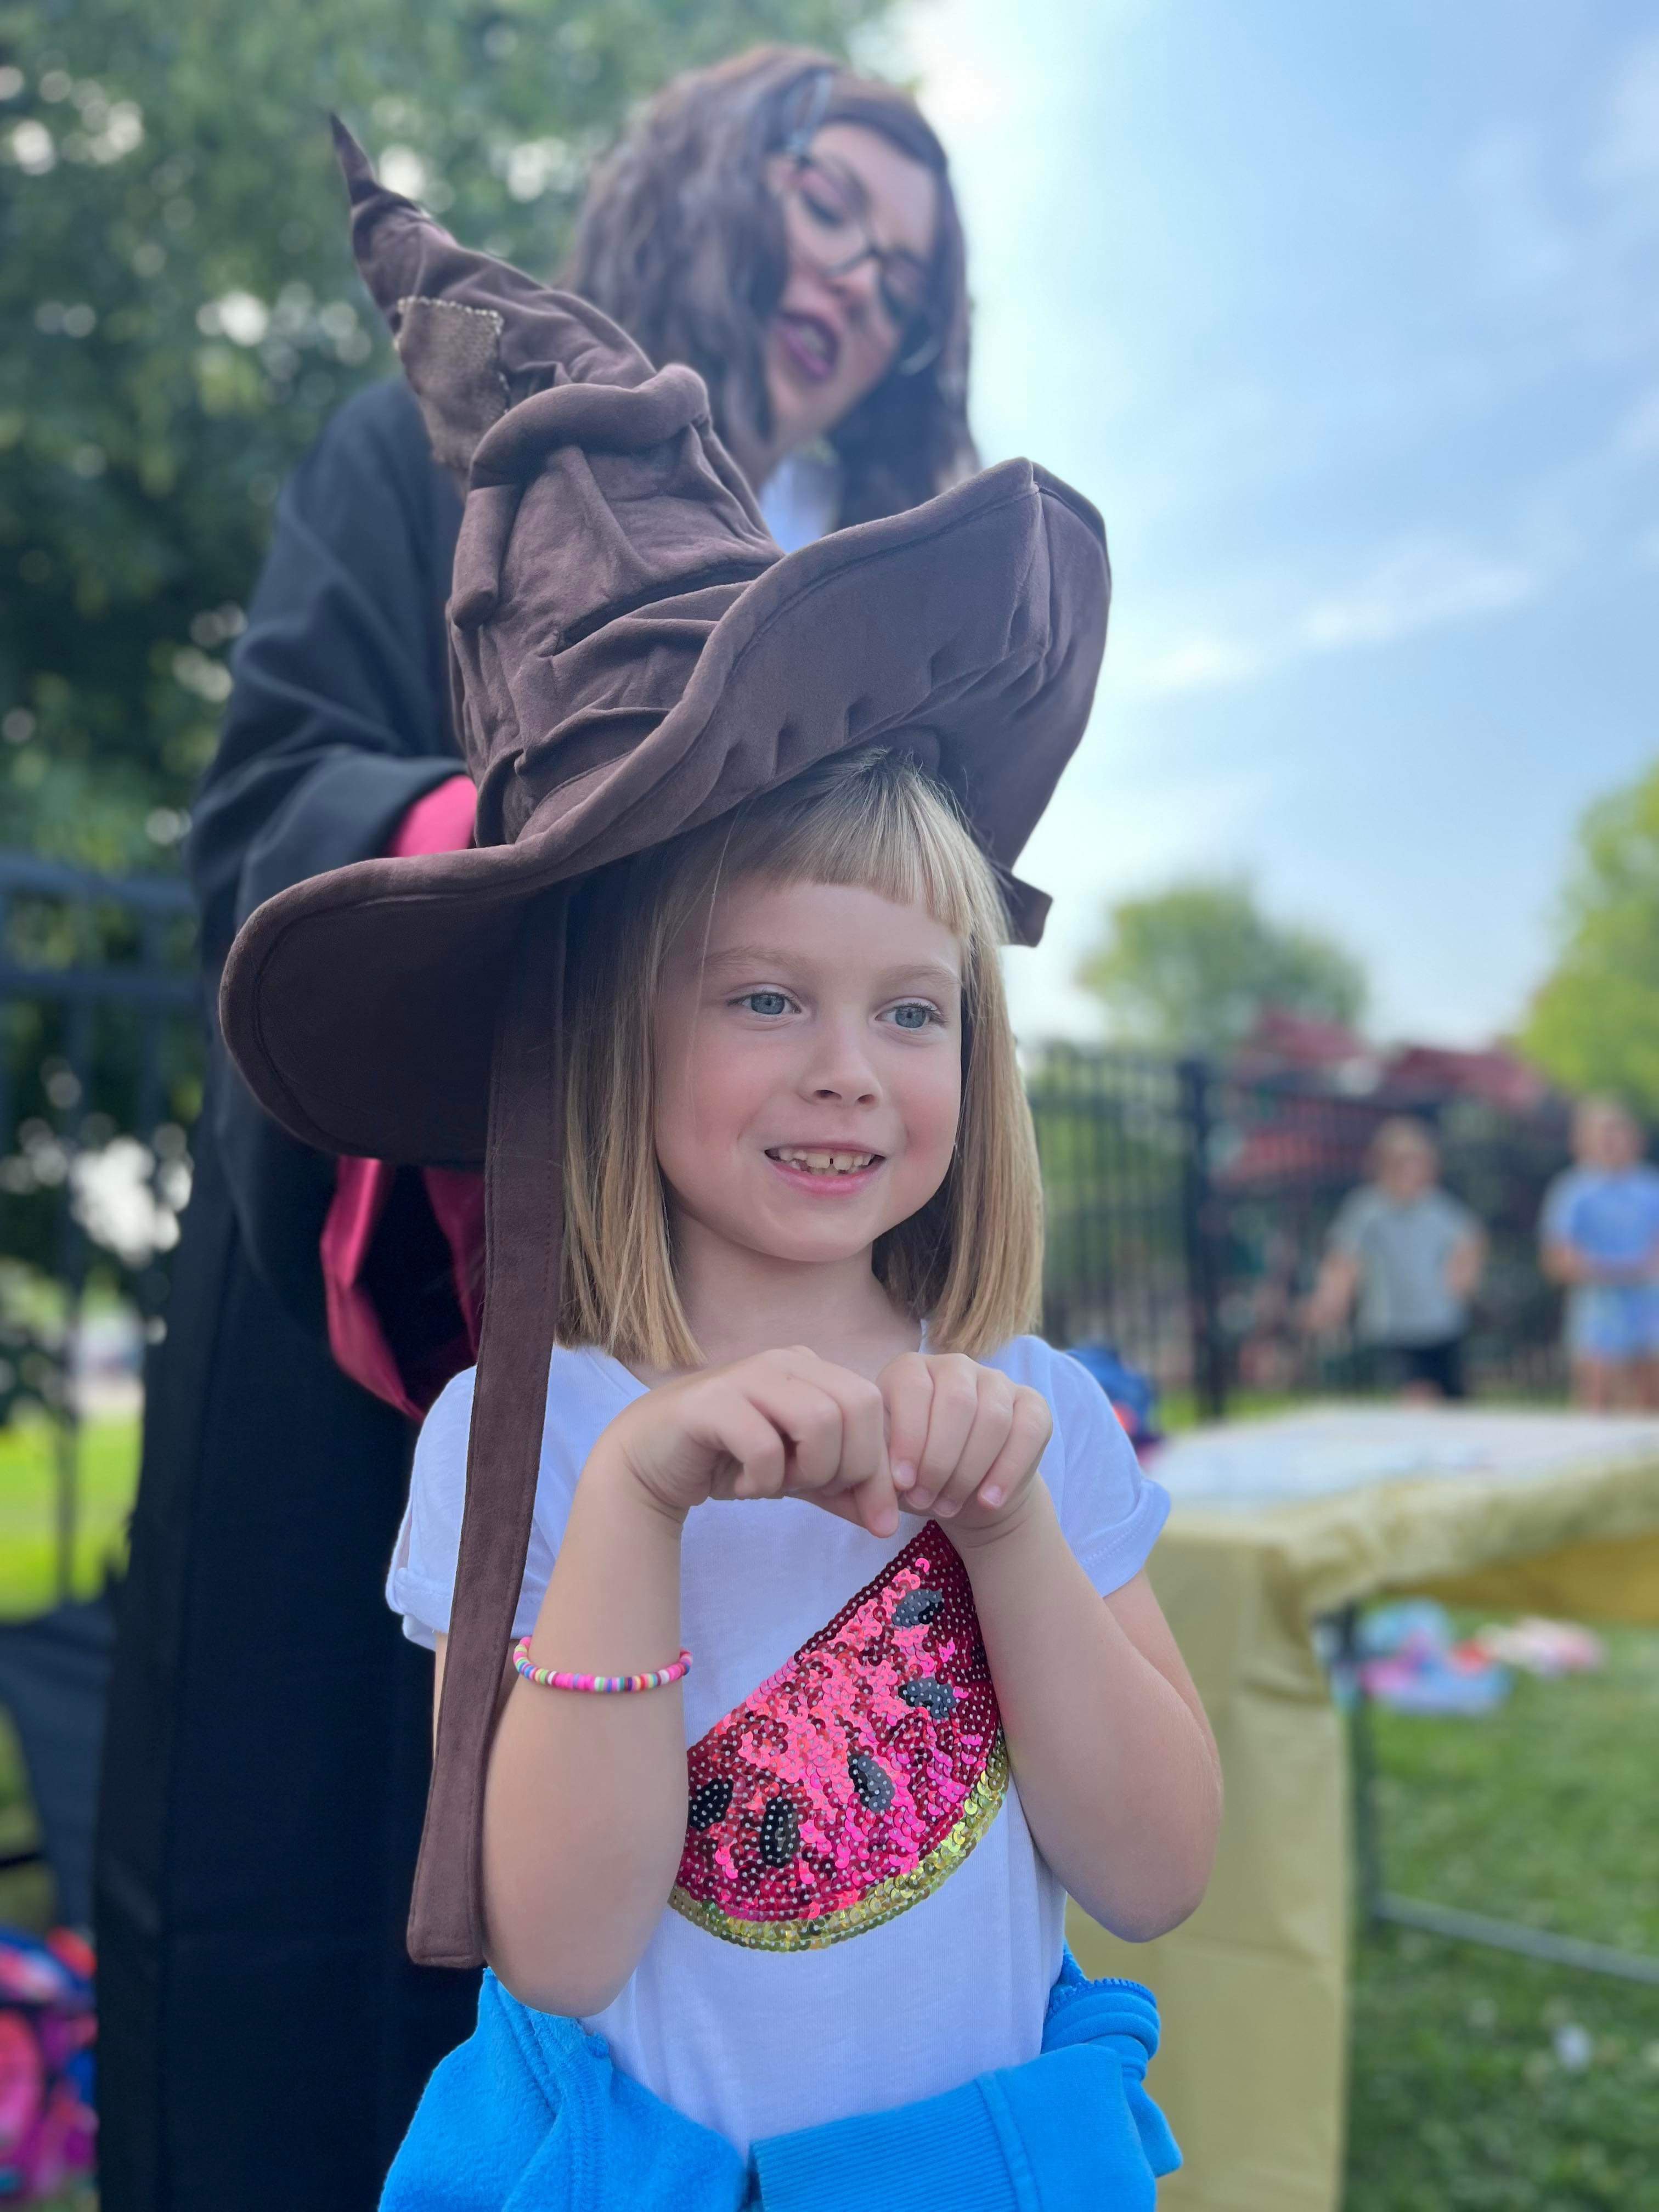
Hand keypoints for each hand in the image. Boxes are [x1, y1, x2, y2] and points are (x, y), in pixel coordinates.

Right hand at [589, 1347, 900, 1537]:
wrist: (648, 1462)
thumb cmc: (730, 1462)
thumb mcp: (800, 1477)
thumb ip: (845, 1491)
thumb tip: (889, 1523)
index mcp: (811, 1368)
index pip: (873, 1405)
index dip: (879, 1466)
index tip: (870, 1514)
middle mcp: (784, 1360)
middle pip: (857, 1407)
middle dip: (847, 1467)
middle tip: (807, 1488)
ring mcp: (746, 1375)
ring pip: (819, 1420)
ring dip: (805, 1471)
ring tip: (773, 1483)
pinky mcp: (710, 1403)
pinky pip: (764, 1445)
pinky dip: (762, 1479)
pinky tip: (740, 1485)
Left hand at [877, 1351, 1051, 1541]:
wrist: (963, 1494)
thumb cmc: (913, 1476)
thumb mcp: (886, 1470)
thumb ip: (880, 1465)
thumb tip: (889, 1479)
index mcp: (910, 1369)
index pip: (912, 1388)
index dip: (908, 1438)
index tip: (902, 1484)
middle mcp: (954, 1366)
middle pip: (956, 1402)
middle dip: (939, 1460)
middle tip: (925, 1500)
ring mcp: (997, 1381)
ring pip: (993, 1417)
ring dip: (969, 1470)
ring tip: (948, 1505)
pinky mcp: (1032, 1404)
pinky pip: (1028, 1431)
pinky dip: (1007, 1472)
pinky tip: (988, 1501)